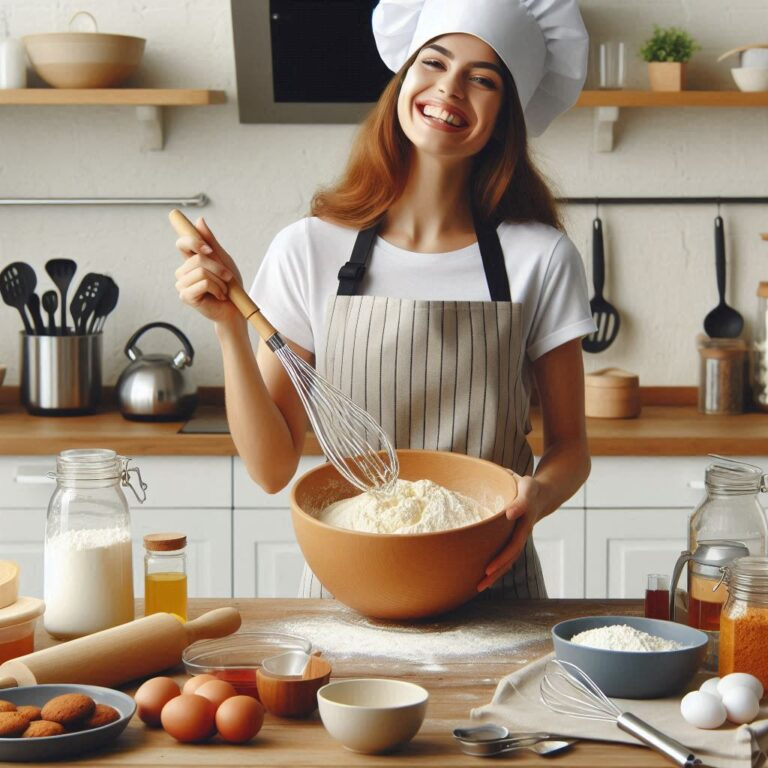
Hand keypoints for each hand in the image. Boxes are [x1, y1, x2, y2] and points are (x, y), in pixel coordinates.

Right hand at [174, 217, 242, 324]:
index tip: (209, 249)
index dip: (193, 242)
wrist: (235, 309)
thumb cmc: (230, 286)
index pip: (183, 243)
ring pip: (201, 272)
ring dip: (220, 281)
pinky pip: (203, 284)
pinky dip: (217, 289)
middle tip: (228, 278)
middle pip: (198, 258)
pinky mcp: (186, 296)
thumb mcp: (224, 260)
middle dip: (218, 268)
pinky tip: (219, 296)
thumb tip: (199, 220)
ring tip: (223, 290)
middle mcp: (183, 271)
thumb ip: (210, 241)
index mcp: (190, 260)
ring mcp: (182, 284)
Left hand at [477, 472, 543, 591]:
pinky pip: (506, 559)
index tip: (505, 521)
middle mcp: (524, 530)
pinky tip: (483, 580)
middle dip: (500, 563)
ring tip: (480, 586)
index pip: (520, 519)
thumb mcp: (525, 485)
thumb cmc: (528, 488)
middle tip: (485, 574)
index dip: (513, 521)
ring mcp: (519, 538)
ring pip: (509, 559)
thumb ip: (519, 498)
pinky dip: (496, 570)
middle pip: (513, 550)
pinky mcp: (514, 542)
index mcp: (526, 513)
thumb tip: (509, 512)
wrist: (541, 497)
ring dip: (496, 573)